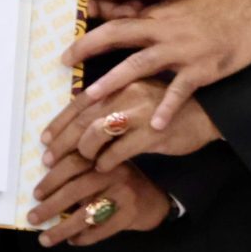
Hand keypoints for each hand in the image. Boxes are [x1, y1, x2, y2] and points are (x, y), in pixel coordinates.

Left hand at [28, 153, 170, 247]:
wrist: (154, 200)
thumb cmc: (119, 183)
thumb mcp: (102, 168)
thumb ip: (79, 171)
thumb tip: (42, 191)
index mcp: (102, 156)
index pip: (72, 163)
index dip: (52, 178)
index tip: (36, 194)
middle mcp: (113, 172)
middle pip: (76, 190)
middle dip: (50, 206)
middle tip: (33, 218)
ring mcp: (123, 194)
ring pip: (87, 214)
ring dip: (62, 229)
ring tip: (45, 238)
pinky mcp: (130, 215)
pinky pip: (102, 230)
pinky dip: (84, 238)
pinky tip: (72, 241)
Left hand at [48, 77, 221, 172]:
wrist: (206, 115)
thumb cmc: (166, 108)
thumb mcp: (136, 98)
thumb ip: (110, 104)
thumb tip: (77, 122)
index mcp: (120, 83)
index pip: (80, 102)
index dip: (60, 121)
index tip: (44, 138)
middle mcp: (127, 93)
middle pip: (84, 117)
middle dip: (63, 140)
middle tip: (49, 158)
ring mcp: (141, 113)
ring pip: (98, 131)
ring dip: (84, 150)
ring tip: (84, 162)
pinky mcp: (154, 134)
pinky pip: (120, 150)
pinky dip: (107, 161)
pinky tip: (104, 168)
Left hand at [69, 0, 250, 120]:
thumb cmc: (219, 4)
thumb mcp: (182, 4)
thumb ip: (156, 15)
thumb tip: (132, 19)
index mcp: (157, 14)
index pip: (115, 21)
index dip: (90, 32)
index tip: (69, 44)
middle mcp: (163, 30)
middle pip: (116, 37)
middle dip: (86, 49)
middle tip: (63, 63)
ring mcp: (182, 50)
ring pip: (138, 65)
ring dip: (112, 81)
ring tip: (92, 98)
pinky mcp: (202, 68)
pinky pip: (179, 92)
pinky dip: (166, 109)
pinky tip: (154, 127)